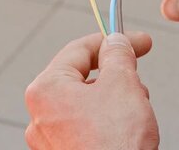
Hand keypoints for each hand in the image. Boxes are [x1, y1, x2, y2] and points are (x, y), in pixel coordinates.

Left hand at [25, 32, 158, 149]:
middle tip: (138, 76)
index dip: (113, 39)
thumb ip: (119, 54)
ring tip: (135, 108)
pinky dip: (107, 119)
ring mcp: (50, 139)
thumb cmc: (115, 144)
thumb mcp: (123, 83)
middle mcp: (40, 114)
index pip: (79, 49)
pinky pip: (85, 125)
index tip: (138, 40)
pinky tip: (126, 127)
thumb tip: (116, 41)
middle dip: (115, 74)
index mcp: (46, 89)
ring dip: (113, 97)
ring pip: (86, 102)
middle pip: (82, 76)